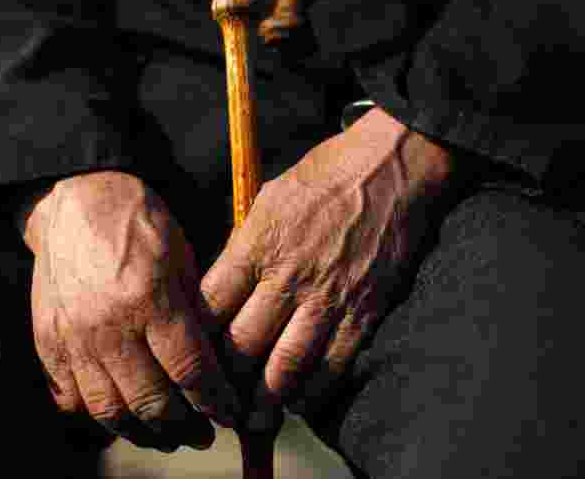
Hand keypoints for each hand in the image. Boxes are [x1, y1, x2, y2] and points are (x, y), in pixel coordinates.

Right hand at [21, 171, 242, 451]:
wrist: (78, 201)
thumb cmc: (141, 225)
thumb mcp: (183, 259)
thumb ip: (197, 313)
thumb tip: (217, 366)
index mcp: (151, 299)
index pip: (191, 371)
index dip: (215, 402)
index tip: (229, 414)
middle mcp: (109, 326)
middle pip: (151, 401)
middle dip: (184, 428)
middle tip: (201, 434)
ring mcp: (74, 338)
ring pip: (109, 411)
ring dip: (143, 432)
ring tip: (165, 435)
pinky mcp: (49, 343)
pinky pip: (71, 399)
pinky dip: (97, 416)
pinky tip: (121, 413)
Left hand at [200, 108, 452, 423]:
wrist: (393, 167)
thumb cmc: (327, 175)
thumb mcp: (268, 199)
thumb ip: (244, 246)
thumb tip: (225, 285)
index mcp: (256, 245)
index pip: (210, 308)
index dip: (196, 341)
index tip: (192, 357)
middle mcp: (286, 276)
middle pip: (240, 346)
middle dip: (223, 381)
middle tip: (216, 400)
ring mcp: (326, 298)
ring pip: (283, 367)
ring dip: (264, 400)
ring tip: (254, 417)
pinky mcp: (363, 311)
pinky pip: (332, 366)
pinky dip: (312, 391)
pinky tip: (299, 401)